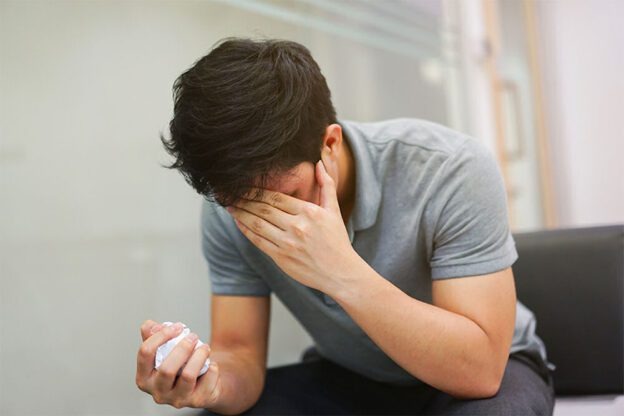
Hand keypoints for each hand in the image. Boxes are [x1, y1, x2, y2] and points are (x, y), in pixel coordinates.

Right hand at [135, 320, 222, 409]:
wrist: (203, 384)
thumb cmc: (180, 365)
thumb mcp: (164, 350)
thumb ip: (153, 336)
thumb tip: (149, 325)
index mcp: (144, 378)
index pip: (145, 353)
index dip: (161, 335)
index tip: (177, 327)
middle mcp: (158, 392)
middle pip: (167, 369)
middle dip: (183, 348)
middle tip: (193, 336)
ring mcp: (177, 399)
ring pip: (188, 375)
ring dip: (199, 355)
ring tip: (204, 347)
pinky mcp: (197, 401)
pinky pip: (207, 379)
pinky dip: (211, 367)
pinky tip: (210, 364)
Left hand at [226, 159, 362, 294]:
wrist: (340, 273)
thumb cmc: (337, 241)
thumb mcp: (334, 211)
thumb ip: (326, 185)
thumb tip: (319, 163)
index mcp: (308, 212)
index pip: (276, 197)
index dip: (257, 191)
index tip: (244, 185)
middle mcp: (297, 226)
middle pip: (263, 209)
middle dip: (244, 200)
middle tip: (230, 193)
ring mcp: (287, 243)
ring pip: (257, 224)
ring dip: (240, 214)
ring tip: (229, 205)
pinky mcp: (281, 257)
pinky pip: (258, 241)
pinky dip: (246, 230)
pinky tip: (238, 222)